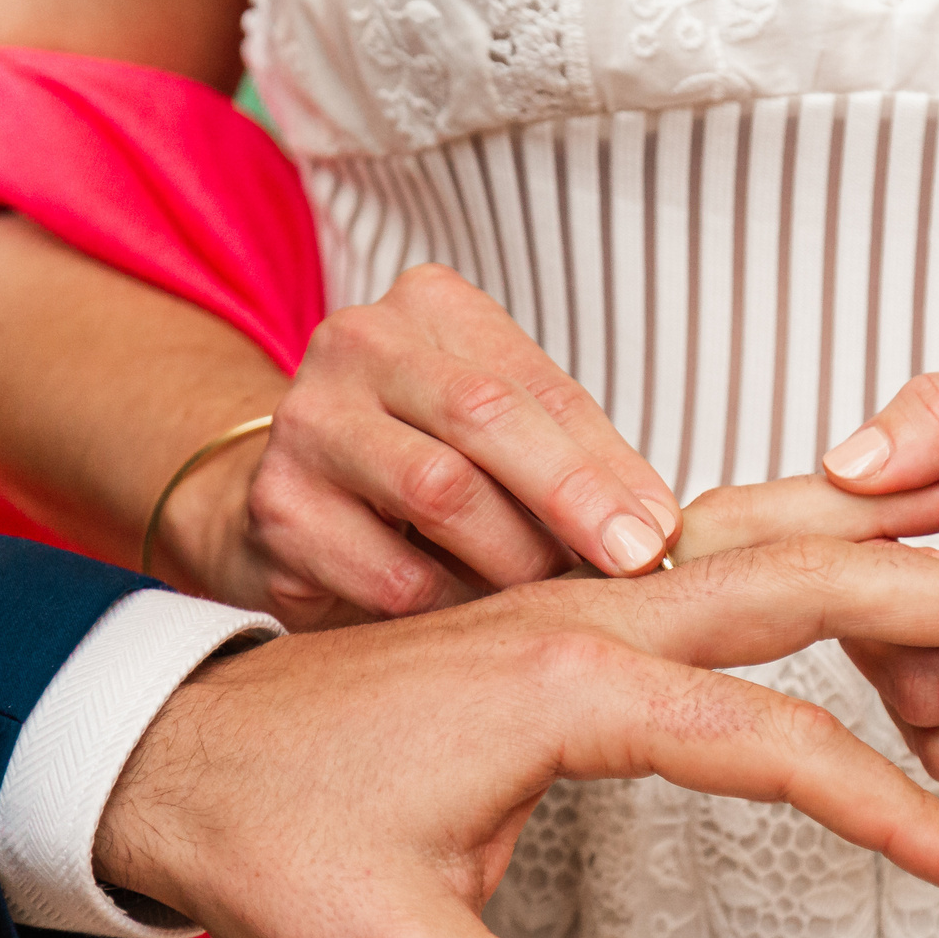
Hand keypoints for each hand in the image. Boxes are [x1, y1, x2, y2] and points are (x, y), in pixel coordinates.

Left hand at [95, 536, 938, 937]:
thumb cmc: (270, 839)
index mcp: (566, 691)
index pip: (775, 742)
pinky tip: (843, 569)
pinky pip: (709, 565)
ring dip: (883, 555)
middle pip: (803, 585)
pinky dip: (803, 559)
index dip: (889, 812)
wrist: (168, 746)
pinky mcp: (557, 617)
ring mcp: (571, 603)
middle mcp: (585, 619)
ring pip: (760, 556)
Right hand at [176, 264, 684, 626]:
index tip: (660, 534)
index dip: (605, 463)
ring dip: (514, 562)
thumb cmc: (424, 463)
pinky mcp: (277, 509)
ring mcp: (306, 422)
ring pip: (439, 493)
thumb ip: (577, 462)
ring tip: (554, 605)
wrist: (286, 498)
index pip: (534, 382)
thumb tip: (660, 530)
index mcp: (431, 307)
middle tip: (632, 566)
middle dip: (571, 498)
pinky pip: (388, 574)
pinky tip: (476, 630)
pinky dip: (448, 609)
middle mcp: (358, 344)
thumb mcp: (505, 438)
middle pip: (484, 415)